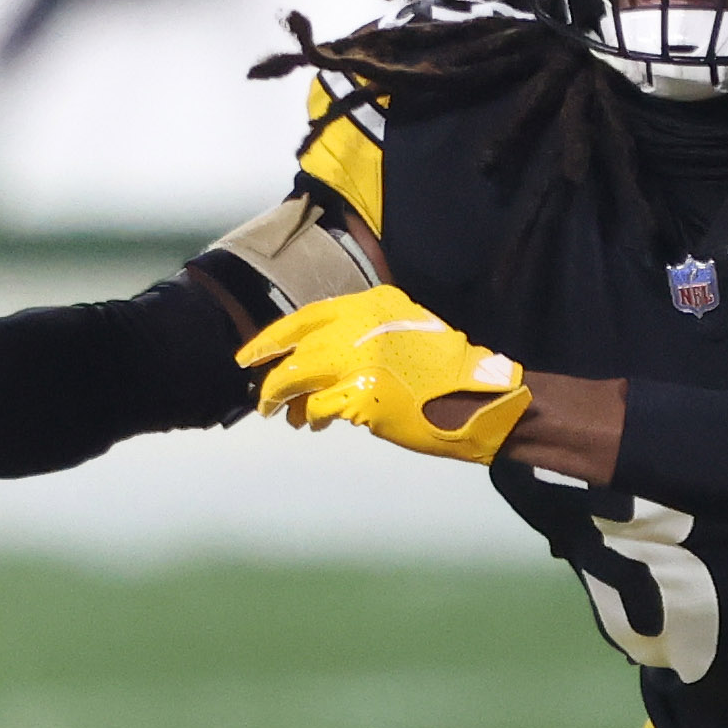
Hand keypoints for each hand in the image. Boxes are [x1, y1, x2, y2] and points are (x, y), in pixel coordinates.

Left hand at [239, 284, 530, 463]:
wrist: (478, 398)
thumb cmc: (440, 372)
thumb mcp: (402, 330)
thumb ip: (359, 333)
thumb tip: (309, 357)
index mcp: (372, 303)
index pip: (306, 316)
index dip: (272, 337)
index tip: (249, 355)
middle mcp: (362, 325)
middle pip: (296, 348)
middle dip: (269, 374)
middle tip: (259, 396)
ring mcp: (361, 359)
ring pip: (298, 377)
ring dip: (284, 399)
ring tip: (285, 415)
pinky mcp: (362, 394)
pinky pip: (317, 406)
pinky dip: (311, 416)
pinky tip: (314, 423)